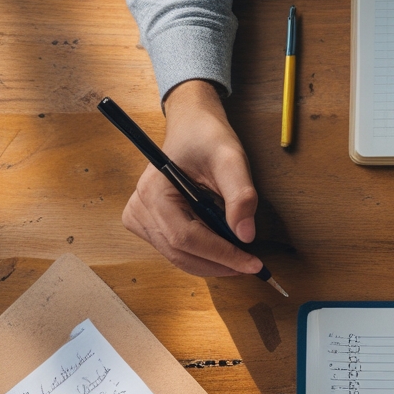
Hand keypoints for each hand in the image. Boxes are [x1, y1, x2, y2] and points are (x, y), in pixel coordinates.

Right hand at [121, 79, 261, 276]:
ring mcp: (140, 218)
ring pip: (179, 257)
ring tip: (241, 258)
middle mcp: (140, 208)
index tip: (253, 263)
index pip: (186, 238)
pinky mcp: (148, 223)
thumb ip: (240, 196)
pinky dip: (203, 255)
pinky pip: (177, 250)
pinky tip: (223, 248)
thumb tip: (246, 235)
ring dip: (212, 263)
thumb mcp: (231, 160)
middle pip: (180, 253)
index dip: (222, 255)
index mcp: (153, 192)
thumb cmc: (208, 137)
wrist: (192, 127)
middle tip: (251, 265)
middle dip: (219, 264)